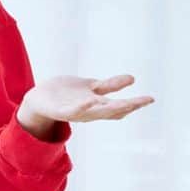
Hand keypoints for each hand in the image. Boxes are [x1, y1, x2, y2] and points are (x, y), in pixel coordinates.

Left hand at [19, 75, 154, 129]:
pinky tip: (90, 100)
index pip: (119, 104)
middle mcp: (90, 110)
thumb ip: (110, 85)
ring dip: (110, 108)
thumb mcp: (91, 87)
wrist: (38, 100)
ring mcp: (77, 111)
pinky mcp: (61, 112)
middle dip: (130, 105)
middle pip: (112, 109)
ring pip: (96, 112)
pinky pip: (73, 111)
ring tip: (126, 103)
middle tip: (146, 100)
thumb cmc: (66, 93)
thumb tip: (133, 78)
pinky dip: (82, 107)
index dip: (134, 103)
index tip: (151, 98)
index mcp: (98, 104)